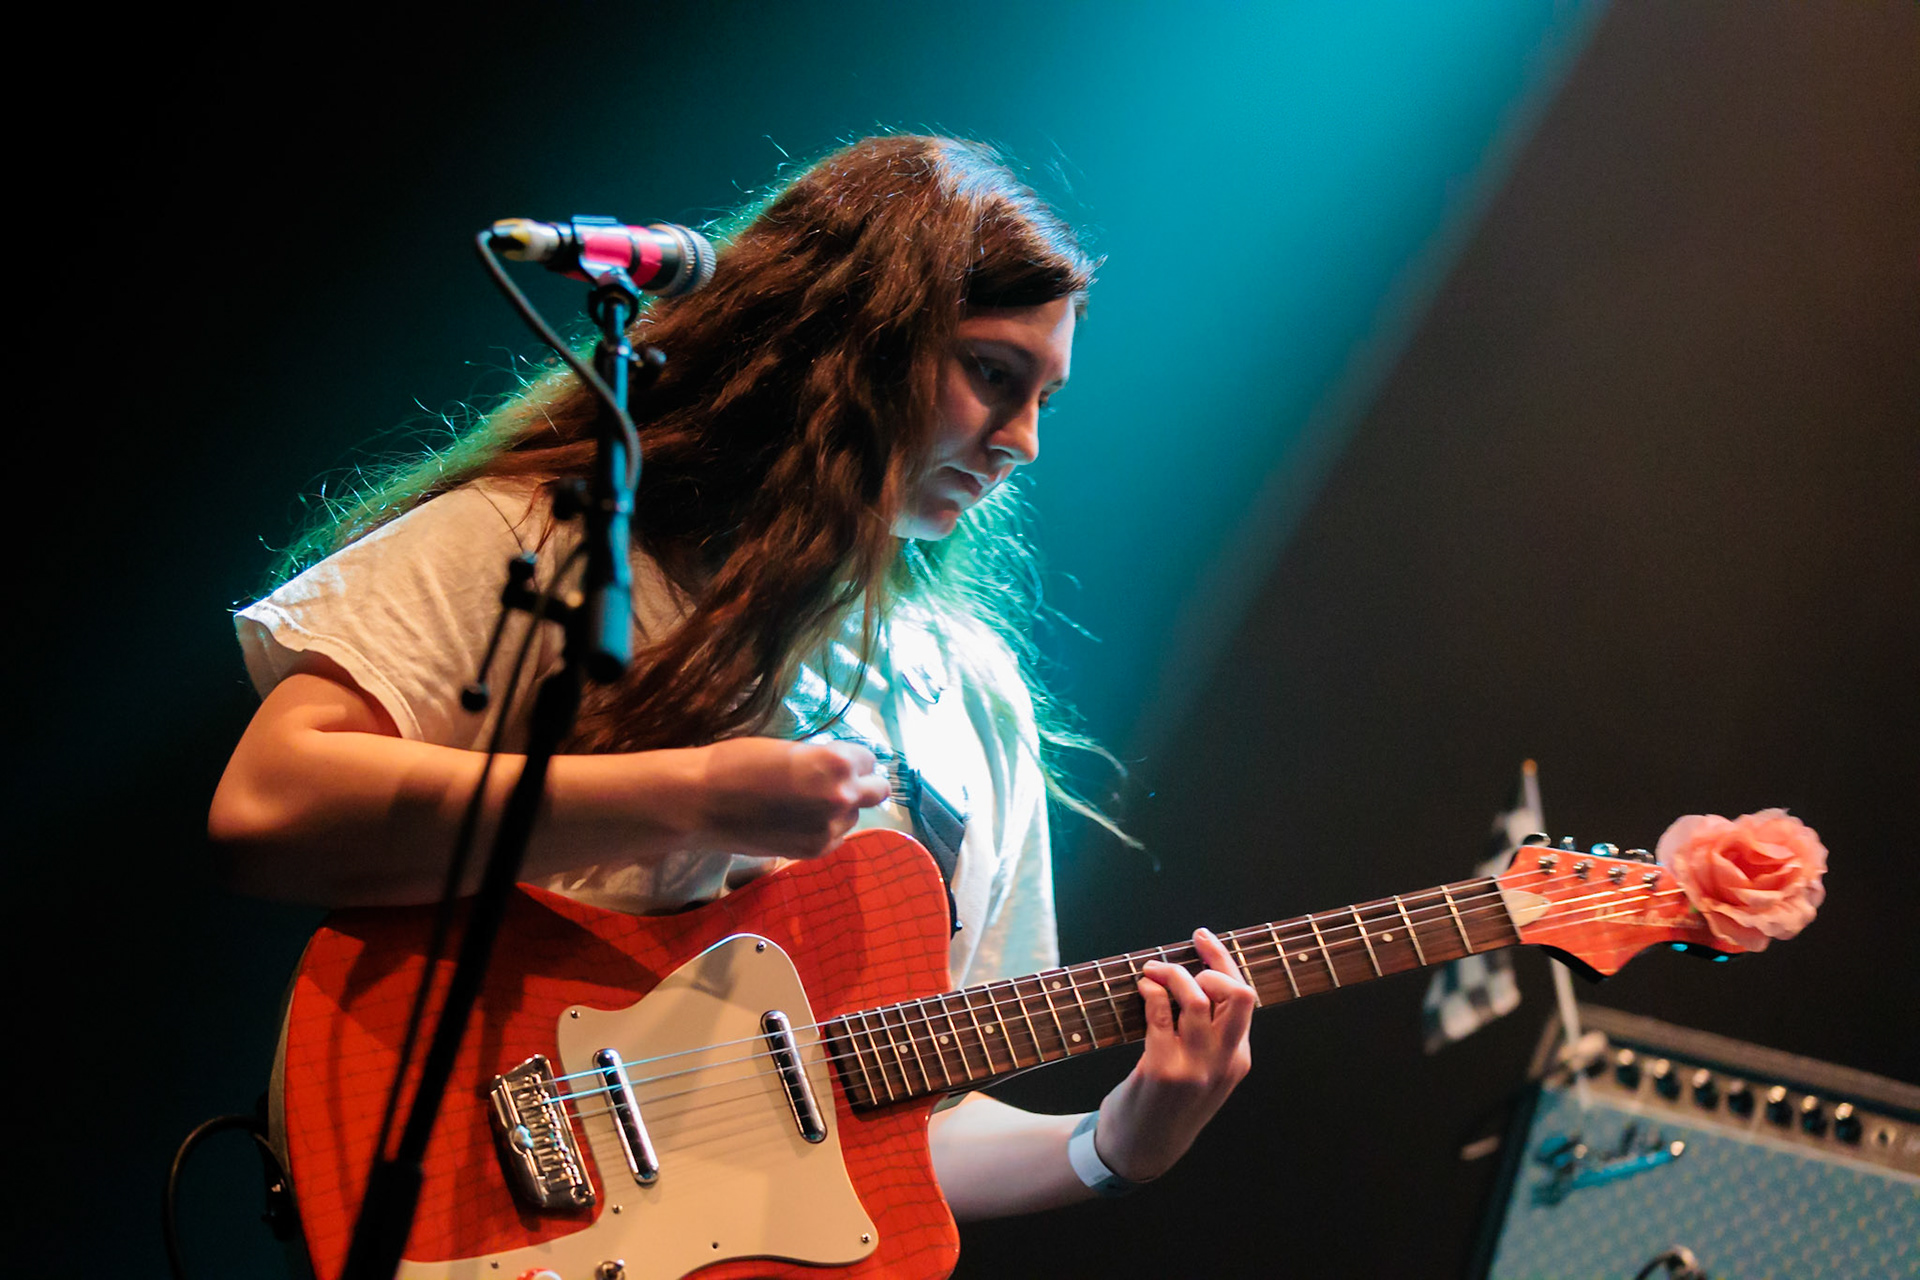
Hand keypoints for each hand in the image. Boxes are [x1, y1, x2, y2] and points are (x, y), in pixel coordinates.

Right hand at [686, 737, 889, 859]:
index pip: (868, 759)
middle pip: (878, 790)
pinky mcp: (813, 851)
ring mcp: (828, 828)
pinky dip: (824, 830)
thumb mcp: (790, 749)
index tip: (835, 761)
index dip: (850, 759)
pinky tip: (797, 821)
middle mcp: (841, 796)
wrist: (702, 802)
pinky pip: (836, 838)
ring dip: (840, 809)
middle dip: (861, 784)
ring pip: (854, 816)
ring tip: (805, 803)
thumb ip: (822, 759)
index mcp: (836, 762)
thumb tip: (845, 769)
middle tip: (834, 782)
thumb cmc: (738, 762)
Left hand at [1094, 927, 1254, 1182]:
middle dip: (1212, 963)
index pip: (1245, 997)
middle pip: (1238, 995)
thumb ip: (1211, 1035)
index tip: (1201, 937)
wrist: (1142, 1149)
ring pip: (1198, 999)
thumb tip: (1198, 977)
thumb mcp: (1206, 1073)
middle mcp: (1223, 1062)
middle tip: (1182, 957)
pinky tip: (1144, 989)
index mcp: (1238, 1059)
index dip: (1223, 960)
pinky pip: (1160, 1014)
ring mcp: (1194, 1067)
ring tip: (1152, 972)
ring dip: (1172, 974)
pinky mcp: (1162, 1070)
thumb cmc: (1169, 1103)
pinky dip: (1152, 992)